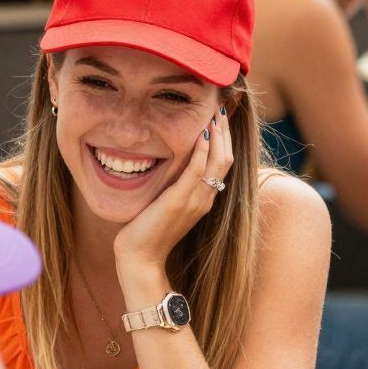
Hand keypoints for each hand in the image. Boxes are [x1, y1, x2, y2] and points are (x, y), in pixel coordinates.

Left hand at [112, 104, 233, 280]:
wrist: (140, 259)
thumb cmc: (147, 233)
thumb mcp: (165, 205)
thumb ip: (173, 188)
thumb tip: (169, 167)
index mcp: (204, 200)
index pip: (223, 165)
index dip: (224, 141)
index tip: (219, 120)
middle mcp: (205, 199)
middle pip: (226, 159)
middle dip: (225, 132)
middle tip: (221, 109)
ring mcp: (195, 200)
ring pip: (218, 162)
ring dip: (218, 135)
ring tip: (215, 114)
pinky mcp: (180, 201)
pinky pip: (197, 170)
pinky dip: (202, 150)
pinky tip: (201, 132)